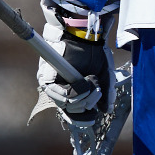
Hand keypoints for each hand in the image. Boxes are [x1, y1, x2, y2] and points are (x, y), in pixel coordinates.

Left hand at [36, 0, 112, 116]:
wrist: (84, 35)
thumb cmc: (93, 52)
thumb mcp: (104, 74)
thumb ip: (106, 93)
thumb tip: (106, 110)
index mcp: (71, 91)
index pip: (72, 113)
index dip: (82, 119)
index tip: (92, 118)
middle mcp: (59, 90)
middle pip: (71, 111)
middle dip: (89, 104)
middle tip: (98, 91)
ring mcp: (52, 85)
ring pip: (67, 105)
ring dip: (85, 98)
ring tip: (93, 83)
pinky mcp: (48, 79)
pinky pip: (63, 95)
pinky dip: (78, 91)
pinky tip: (87, 80)